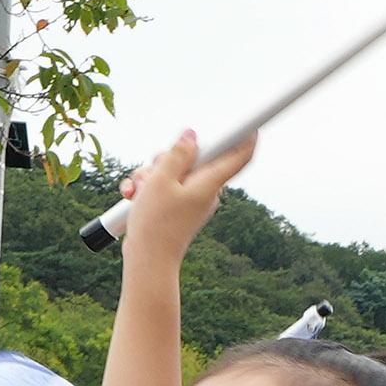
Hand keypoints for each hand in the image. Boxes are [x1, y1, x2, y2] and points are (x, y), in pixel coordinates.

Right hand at [115, 127, 256, 265]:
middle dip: (166, 158)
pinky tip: (133, 195)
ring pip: (172, 171)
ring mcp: (191, 198)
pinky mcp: (178, 205)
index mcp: (210, 183)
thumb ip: (177, 154)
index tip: (252, 125)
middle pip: (193, 158)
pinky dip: (148, 187)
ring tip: (140, 191)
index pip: (238, 157)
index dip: (246, 138)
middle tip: (154, 172)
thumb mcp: (161, 180)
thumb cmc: (156, 222)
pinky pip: (164, 185)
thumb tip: (192, 135)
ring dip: (150, 175)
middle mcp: (205, 190)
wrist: (147, 260)